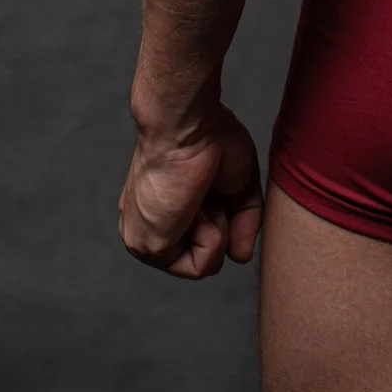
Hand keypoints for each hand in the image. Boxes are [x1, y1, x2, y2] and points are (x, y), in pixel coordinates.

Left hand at [118, 100, 263, 278]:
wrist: (188, 126)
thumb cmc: (213, 139)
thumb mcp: (239, 186)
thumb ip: (244, 224)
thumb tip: (240, 257)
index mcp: (164, 211)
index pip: (202, 240)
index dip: (225, 217)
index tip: (216, 185)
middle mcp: (150, 227)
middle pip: (204, 255)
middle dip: (221, 224)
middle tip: (210, 190)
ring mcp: (146, 240)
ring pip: (203, 264)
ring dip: (218, 229)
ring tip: (202, 195)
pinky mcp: (151, 247)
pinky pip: (200, 266)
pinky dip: (213, 235)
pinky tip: (196, 205)